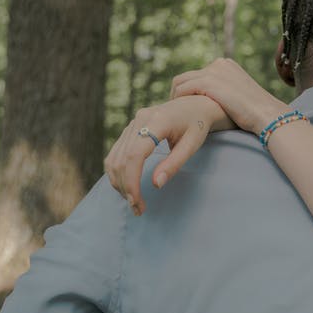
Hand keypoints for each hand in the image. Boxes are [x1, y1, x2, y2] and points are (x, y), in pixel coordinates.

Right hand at [104, 95, 225, 214]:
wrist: (195, 103)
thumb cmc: (197, 124)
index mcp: (157, 120)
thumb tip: (156, 184)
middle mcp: (140, 119)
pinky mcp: (130, 129)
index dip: (132, 180)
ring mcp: (133, 123)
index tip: (137, 202)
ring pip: (115, 158)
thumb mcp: (193, 144)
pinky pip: (116, 153)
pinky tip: (127, 188)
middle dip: (126, 187)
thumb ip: (175, 163)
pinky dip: (118, 173)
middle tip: (138, 209)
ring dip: (119, 183)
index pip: (135, 154)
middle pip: (122, 159)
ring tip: (134, 202)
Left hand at [169, 58, 289, 134]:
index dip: (188, 91)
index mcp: (226, 65)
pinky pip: (182, 89)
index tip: (185, 106)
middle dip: (178, 93)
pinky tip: (180, 113)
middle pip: (185, 76)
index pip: (197, 74)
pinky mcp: (209, 82)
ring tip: (176, 114)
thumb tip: (209, 102)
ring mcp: (213, 71)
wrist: (266, 113)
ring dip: (175, 98)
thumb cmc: (255, 112)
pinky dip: (178, 101)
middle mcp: (218, 64)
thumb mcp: (238, 95)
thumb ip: (224, 92)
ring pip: (180, 82)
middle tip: (176, 111)